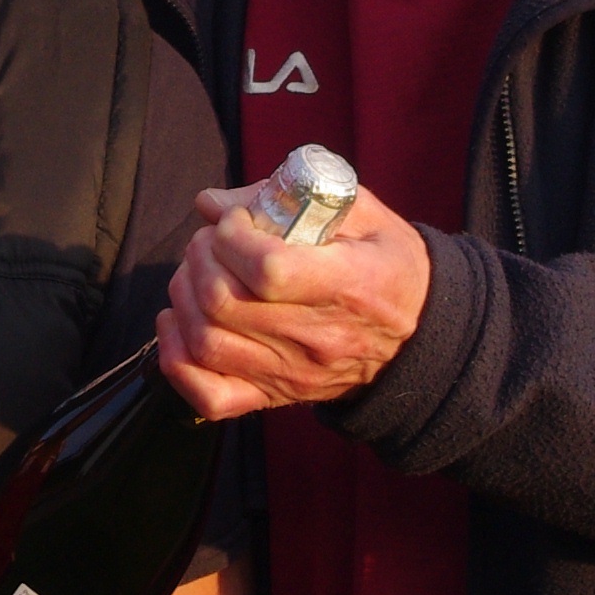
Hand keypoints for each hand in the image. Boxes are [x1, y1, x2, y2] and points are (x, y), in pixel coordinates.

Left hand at [156, 177, 430, 419]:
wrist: (418, 339)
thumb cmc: (386, 264)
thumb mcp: (360, 214)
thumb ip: (289, 198)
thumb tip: (211, 204)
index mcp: (350, 285)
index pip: (268, 270)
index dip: (234, 237)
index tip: (238, 221)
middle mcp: (320, 339)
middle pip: (223, 303)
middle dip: (200, 257)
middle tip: (212, 241)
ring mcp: (293, 375)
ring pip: (206, 342)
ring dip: (185, 296)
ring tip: (198, 273)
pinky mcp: (274, 397)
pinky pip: (208, 396)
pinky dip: (176, 358)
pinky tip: (179, 322)